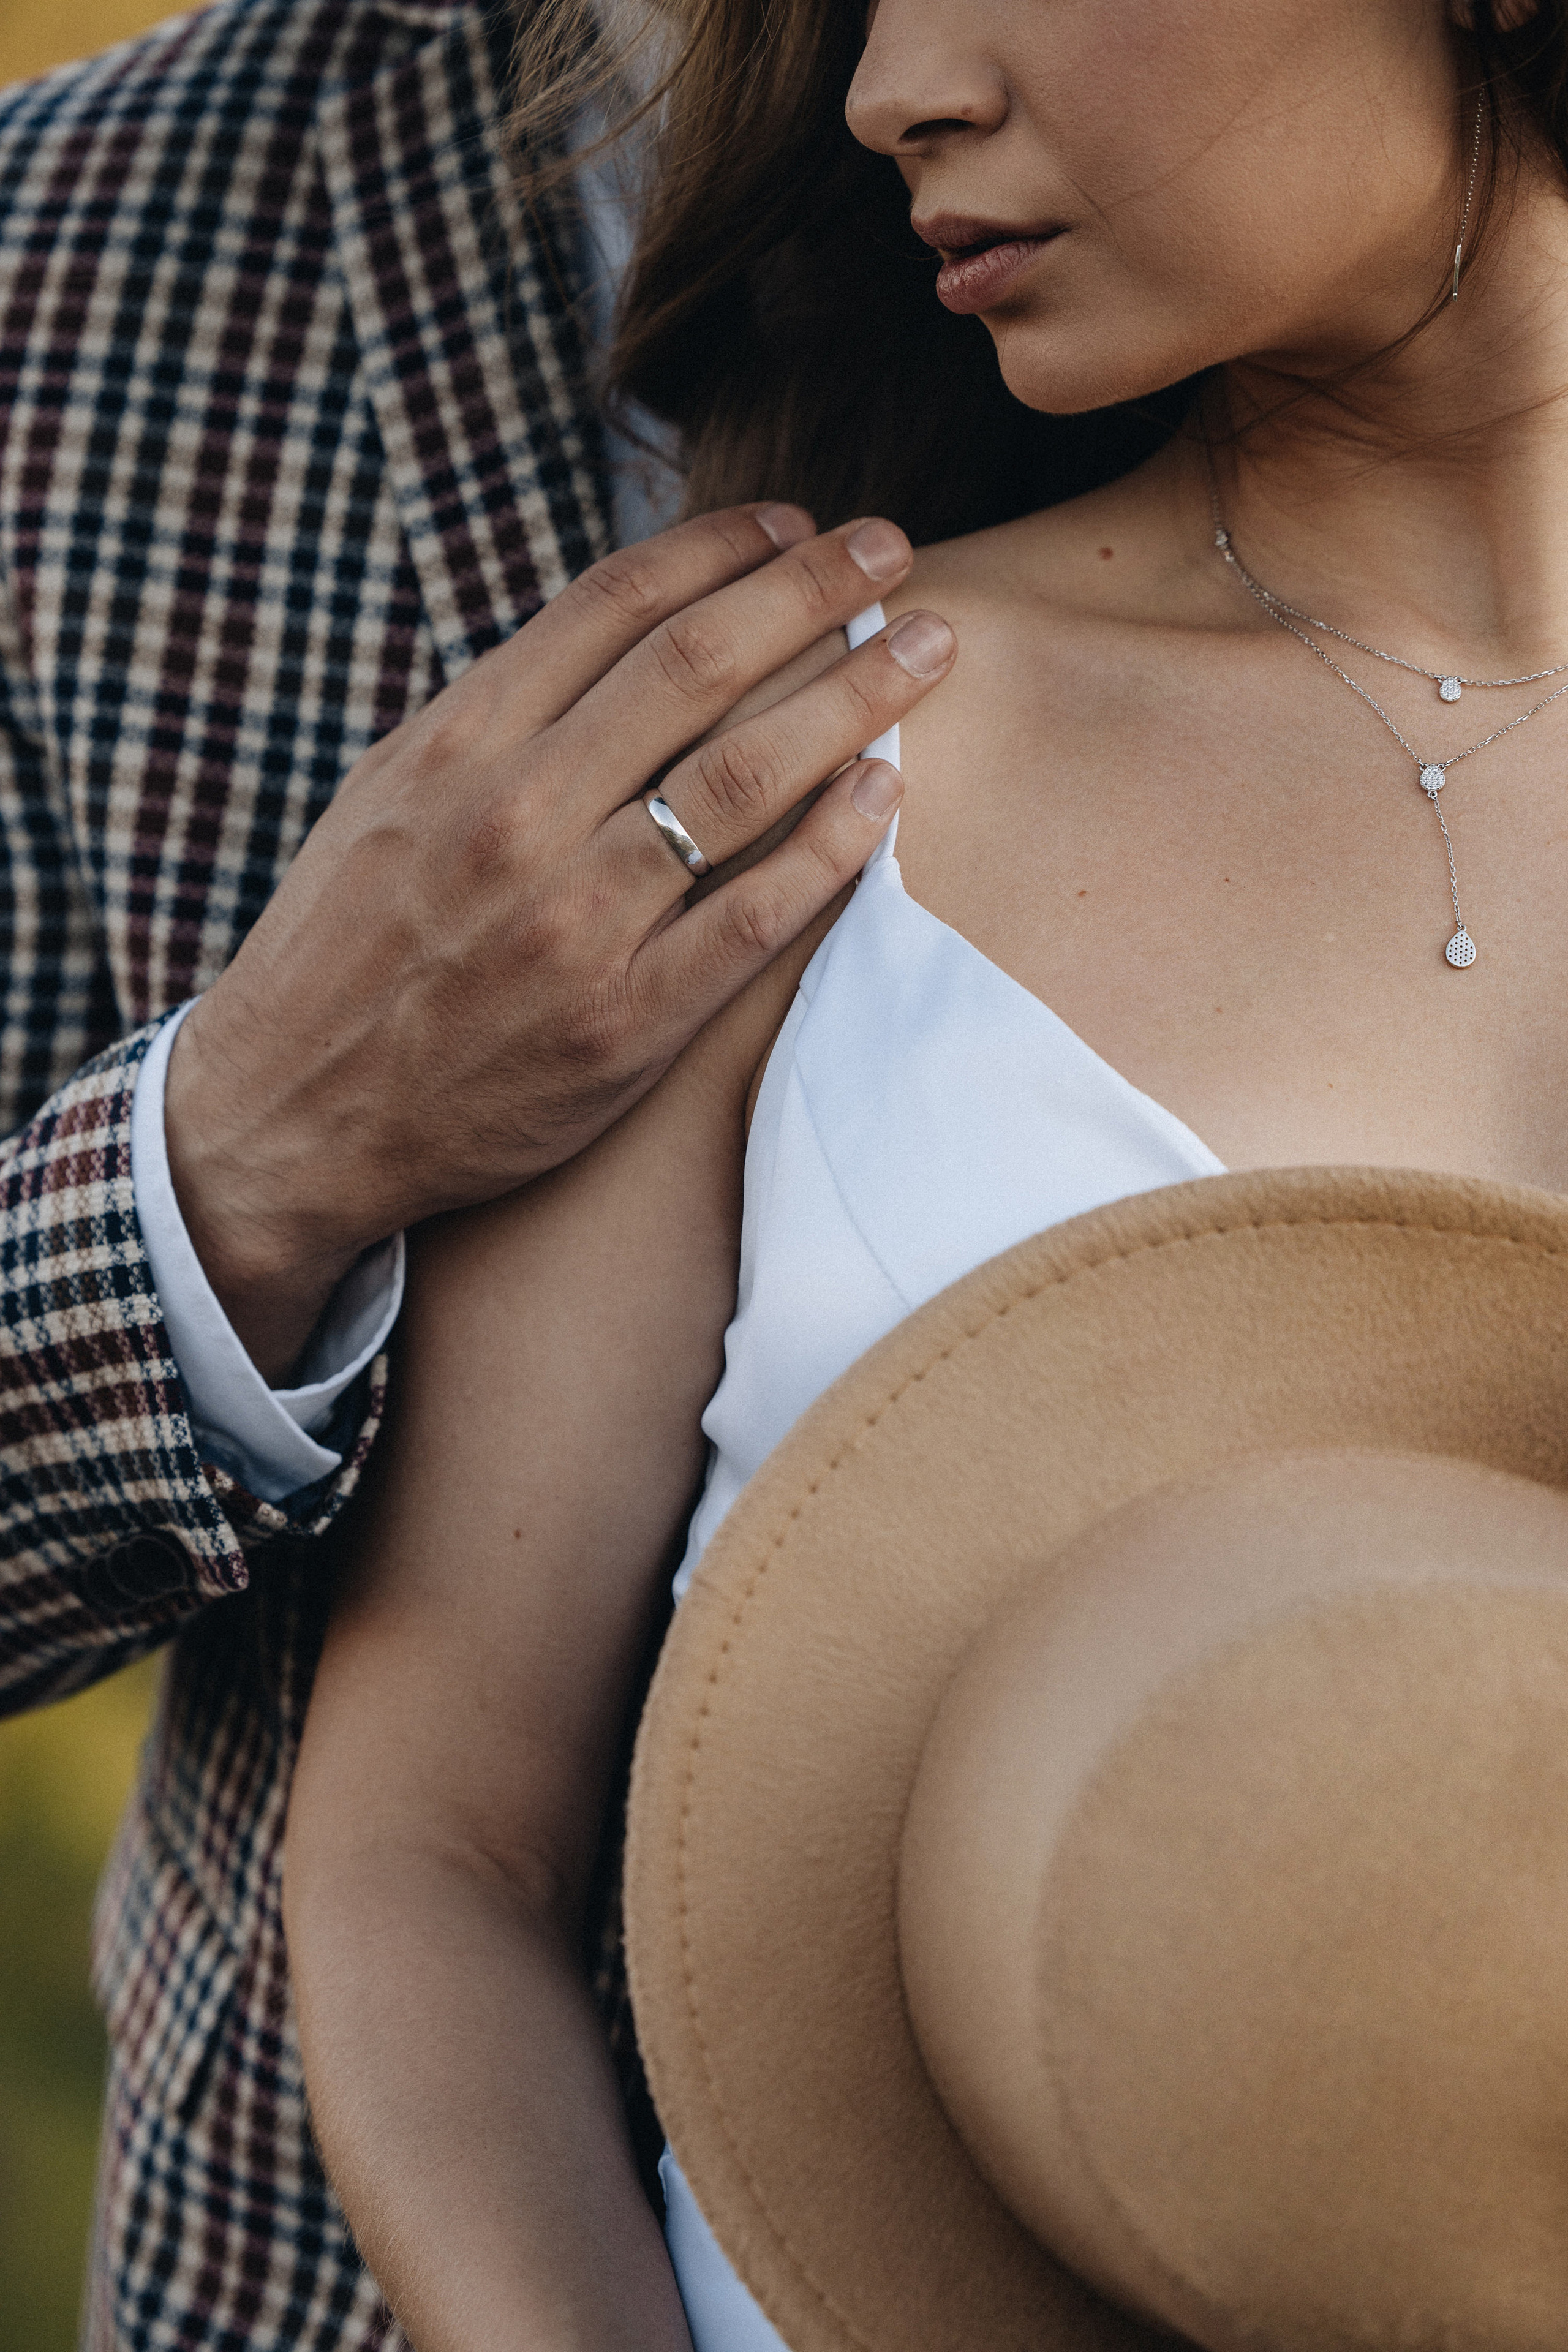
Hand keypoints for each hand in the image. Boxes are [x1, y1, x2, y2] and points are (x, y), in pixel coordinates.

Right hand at [163, 504, 954, 1379]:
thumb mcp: (390, 795)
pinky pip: (750, 918)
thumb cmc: (348, 946)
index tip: (792, 523)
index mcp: (458, 744)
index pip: (614, 604)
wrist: (298, 1114)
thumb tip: (616, 637)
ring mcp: (574, 922)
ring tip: (927, 647)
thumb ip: (498, 717)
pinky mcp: (622, 1025)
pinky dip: (828, 849)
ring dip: (852, 698)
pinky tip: (884, 794)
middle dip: (812, 590)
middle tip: (892, 552)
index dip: (720, 547)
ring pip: (742, 779)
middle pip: (698, 666)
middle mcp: (518, 816)